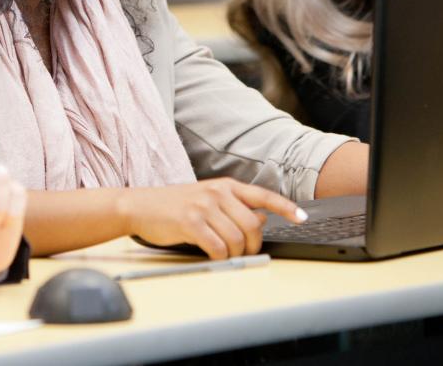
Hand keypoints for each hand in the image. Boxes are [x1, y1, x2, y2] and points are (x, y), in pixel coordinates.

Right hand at [119, 178, 306, 259]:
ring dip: (234, 253)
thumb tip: (262, 217)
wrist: (140, 205)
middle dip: (253, 245)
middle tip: (245, 252)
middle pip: (253, 224)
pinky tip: (212, 255)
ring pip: (237, 238)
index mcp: (226, 186)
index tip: (302, 217)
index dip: (286, 207)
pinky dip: (219, 256)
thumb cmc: (176, 205)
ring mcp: (204, 205)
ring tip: (224, 254)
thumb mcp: (208, 199)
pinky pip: (217, 246)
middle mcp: (217, 192)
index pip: (263, 195)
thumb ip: (235, 207)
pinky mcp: (190, 221)